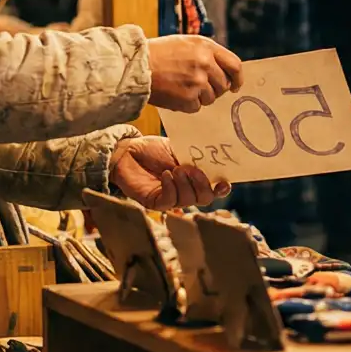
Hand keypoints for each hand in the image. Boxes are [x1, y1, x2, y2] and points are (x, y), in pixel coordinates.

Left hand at [110, 136, 230, 209]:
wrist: (126, 152)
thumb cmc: (152, 149)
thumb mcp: (178, 148)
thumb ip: (195, 155)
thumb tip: (213, 155)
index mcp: (194, 178)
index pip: (214, 189)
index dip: (221, 189)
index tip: (224, 182)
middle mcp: (185, 191)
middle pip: (205, 199)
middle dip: (202, 185)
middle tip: (192, 170)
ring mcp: (171, 198)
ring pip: (188, 201)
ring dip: (185, 184)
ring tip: (176, 169)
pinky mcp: (155, 203)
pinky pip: (170, 201)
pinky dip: (171, 188)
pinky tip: (166, 175)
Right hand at [145, 35, 243, 112]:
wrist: (137, 66)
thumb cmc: (159, 53)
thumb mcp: (186, 44)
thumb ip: (207, 54)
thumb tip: (225, 72)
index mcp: (206, 47)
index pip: (235, 65)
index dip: (238, 78)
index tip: (235, 85)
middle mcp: (205, 63)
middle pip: (224, 85)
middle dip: (216, 89)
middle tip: (201, 87)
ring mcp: (197, 82)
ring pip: (211, 98)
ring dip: (200, 97)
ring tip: (182, 87)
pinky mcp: (188, 98)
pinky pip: (197, 107)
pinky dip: (188, 104)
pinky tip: (175, 94)